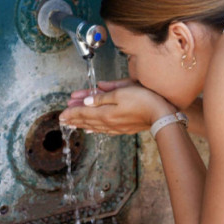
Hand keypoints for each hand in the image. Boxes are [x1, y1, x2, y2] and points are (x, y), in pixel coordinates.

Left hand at [59, 83, 175, 134]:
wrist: (162, 115)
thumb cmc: (143, 100)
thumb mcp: (121, 93)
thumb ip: (102, 98)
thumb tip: (87, 102)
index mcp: (105, 113)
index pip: (83, 112)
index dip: (71, 112)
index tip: (61, 114)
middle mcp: (108, 122)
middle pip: (86, 120)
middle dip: (73, 119)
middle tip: (61, 121)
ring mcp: (115, 127)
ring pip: (93, 126)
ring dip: (81, 124)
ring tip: (71, 125)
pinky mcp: (122, 129)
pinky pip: (103, 130)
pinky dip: (93, 129)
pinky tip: (89, 130)